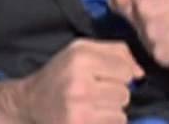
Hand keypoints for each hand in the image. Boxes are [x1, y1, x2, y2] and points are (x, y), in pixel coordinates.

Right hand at [0, 39, 143, 123]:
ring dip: (111, 110)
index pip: (125, 69)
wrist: (28, 104)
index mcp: (80, 58)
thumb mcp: (82, 51)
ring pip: (121, 111)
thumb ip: (117, 53)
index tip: (104, 77)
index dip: (119, 74)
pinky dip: (106, 122)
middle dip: (115, 94)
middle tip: (95, 93)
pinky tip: (90, 117)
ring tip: (92, 106)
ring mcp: (78, 109)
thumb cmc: (61, 74)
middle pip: (125, 92)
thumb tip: (141, 73)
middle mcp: (79, 83)